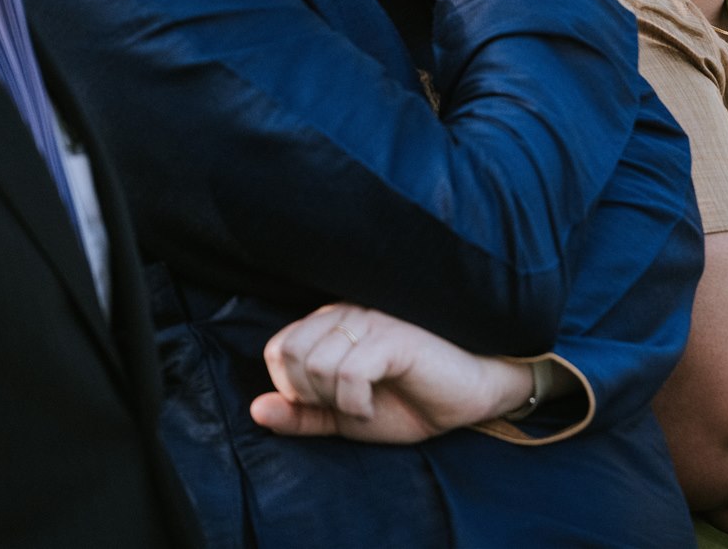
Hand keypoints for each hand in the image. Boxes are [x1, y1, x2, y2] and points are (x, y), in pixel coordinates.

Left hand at [250, 303, 533, 444]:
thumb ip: (302, 414)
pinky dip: (354, 402)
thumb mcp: (345, 417)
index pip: (278, 348)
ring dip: (334, 401)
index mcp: (334, 321)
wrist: (471, 397)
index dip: (292, 387)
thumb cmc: (411, 399)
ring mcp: (374, 320)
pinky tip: (371, 407)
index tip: (327, 404)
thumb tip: (256, 409)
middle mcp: (349, 311)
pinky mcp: (395, 336)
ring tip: (362, 405)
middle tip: (343, 405)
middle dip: (309, 394)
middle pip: (289, 353)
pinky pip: (349, 372)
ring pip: (316, 364)